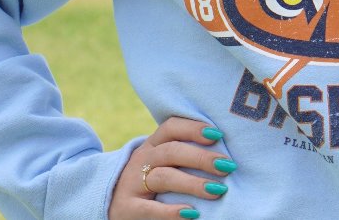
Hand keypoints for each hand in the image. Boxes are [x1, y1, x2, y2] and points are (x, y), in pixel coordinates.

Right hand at [108, 117, 234, 219]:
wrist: (110, 204)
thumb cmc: (148, 181)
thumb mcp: (160, 162)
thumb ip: (182, 155)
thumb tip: (223, 155)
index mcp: (152, 145)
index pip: (171, 127)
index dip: (193, 128)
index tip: (218, 134)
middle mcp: (142, 159)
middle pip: (172, 151)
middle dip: (201, 158)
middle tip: (227, 166)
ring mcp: (133, 183)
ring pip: (164, 177)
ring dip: (193, 183)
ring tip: (217, 190)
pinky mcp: (128, 208)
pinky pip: (150, 209)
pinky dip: (171, 212)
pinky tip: (191, 213)